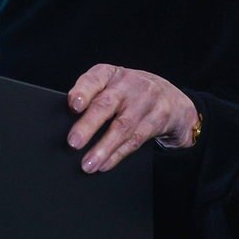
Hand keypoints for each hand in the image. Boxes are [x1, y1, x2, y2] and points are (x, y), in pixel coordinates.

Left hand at [67, 64, 198, 172]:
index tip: (73, 105)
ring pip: (122, 127)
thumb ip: (92, 98)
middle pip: (106, 105)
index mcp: (110, 74)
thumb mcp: (112, 86)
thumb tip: (67, 124)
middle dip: (88, 125)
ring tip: (88, 164)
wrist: (171, 98)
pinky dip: (117, 154)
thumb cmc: (130, 93)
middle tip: (73, 143)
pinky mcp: (159, 118)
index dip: (83, 91)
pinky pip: (135, 140)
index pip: (94, 79)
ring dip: (102, 148)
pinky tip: (104, 164)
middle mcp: (128, 84)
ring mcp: (146, 100)